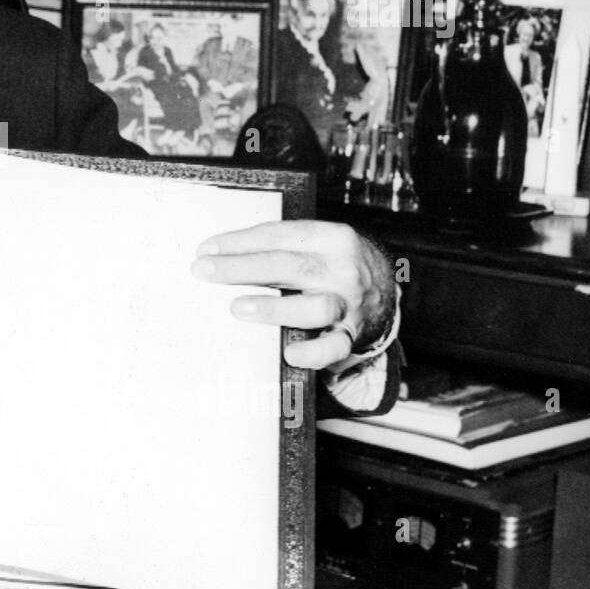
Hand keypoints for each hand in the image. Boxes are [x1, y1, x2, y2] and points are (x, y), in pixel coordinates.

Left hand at [190, 220, 394, 369]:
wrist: (385, 290)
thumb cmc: (332, 265)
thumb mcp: (314, 244)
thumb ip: (277, 246)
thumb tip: (218, 252)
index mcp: (331, 238)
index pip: (280, 236)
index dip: (240, 242)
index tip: (206, 249)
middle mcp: (343, 270)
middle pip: (290, 266)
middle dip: (242, 268)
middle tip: (204, 271)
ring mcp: (349, 305)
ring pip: (314, 307)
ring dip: (273, 308)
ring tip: (237, 308)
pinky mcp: (351, 336)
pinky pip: (334, 348)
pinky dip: (312, 352)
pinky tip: (288, 352)